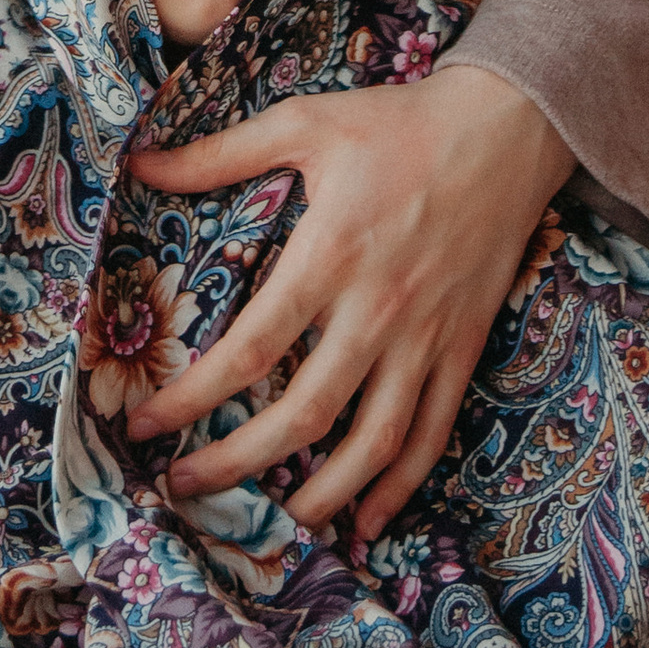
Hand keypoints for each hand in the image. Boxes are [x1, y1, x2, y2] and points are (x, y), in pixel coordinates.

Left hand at [123, 62, 573, 543]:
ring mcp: (425, 337)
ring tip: (275, 525)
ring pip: (372, 442)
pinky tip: (366, 519)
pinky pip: (432, 433)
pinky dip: (400, 485)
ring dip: (321, 495)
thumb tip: (142, 162)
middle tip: (185, 487)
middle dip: (237, 462)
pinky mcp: (462, 348)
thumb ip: (219, 154)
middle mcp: (377, 309)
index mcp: (329, 255)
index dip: (192, 397)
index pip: (250, 347)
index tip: (145, 424)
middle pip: (303, 414)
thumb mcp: (304, 123)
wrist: (506, 129)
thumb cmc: (397, 123)